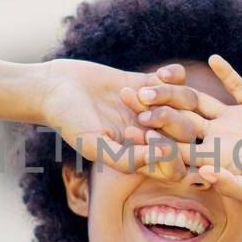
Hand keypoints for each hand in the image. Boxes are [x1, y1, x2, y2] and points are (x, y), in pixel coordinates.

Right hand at [39, 58, 188, 168]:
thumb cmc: (69, 121)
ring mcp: (152, 107)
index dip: (172, 156)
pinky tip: (156, 74)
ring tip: (141, 93)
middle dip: (170, 122)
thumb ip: (126, 158)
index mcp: (141, 155)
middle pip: (186, 134)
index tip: (147, 137)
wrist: (55, 87)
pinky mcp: (148, 82)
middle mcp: (150, 133)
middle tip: (141, 113)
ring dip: (169, 96)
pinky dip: (173, 75)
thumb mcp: (93, 144)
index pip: (175, 166)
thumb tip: (165, 155)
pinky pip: (178, 79)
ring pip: (185, 104)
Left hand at [124, 54, 241, 209]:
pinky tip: (213, 59)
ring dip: (179, 89)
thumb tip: (204, 171)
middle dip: (154, 108)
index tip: (128, 131)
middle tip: (127, 96)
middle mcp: (218, 139)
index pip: (176, 149)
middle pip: (178, 121)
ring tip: (157, 74)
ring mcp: (234, 121)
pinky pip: (238, 86)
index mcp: (212, 161)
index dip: (152, 140)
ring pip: (200, 101)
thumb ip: (233, 184)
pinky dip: (228, 73)